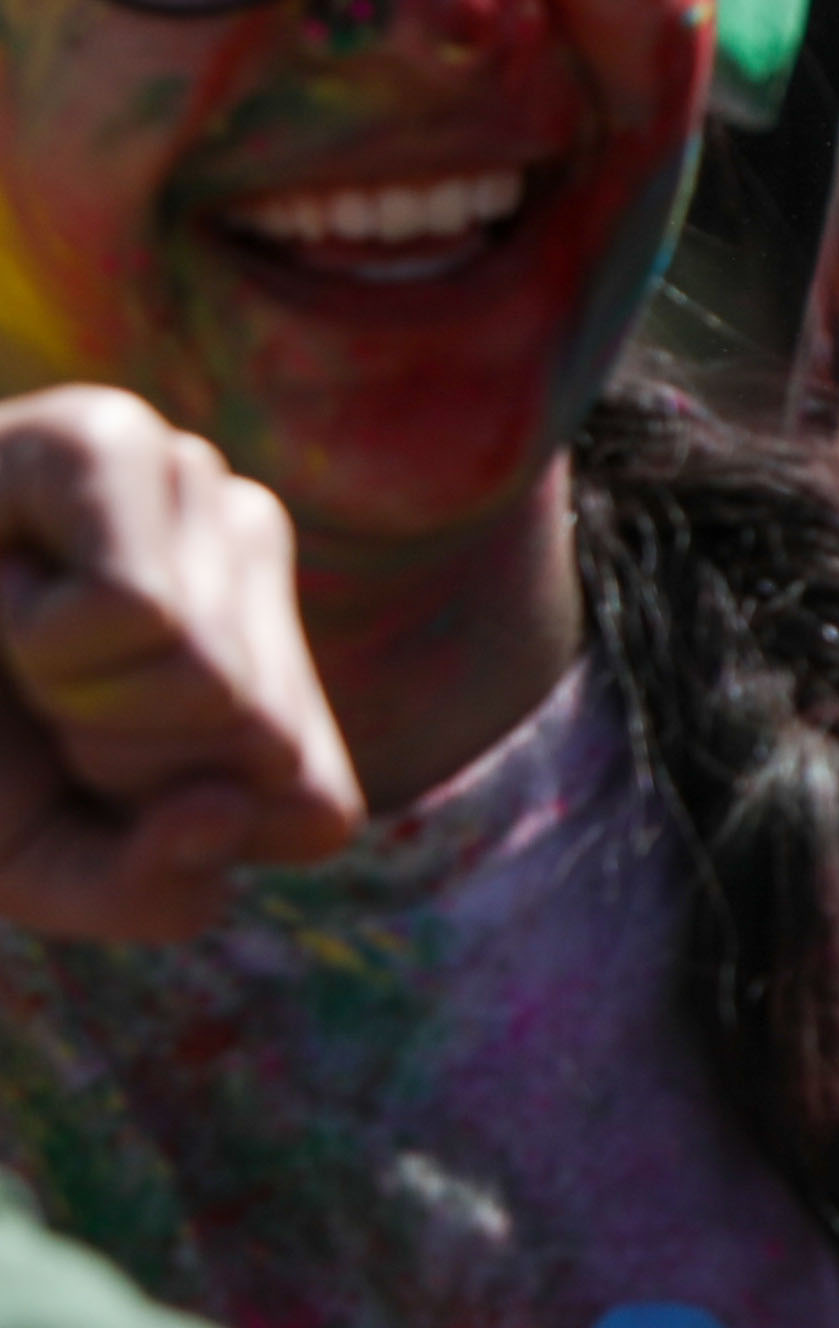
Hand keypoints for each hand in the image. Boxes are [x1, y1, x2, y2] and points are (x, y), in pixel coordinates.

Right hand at [0, 392, 358, 941]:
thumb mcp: (46, 866)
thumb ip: (152, 887)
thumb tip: (230, 813)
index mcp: (266, 656)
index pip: (317, 809)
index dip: (180, 831)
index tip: (87, 775)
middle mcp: (253, 555)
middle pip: (269, 748)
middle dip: (127, 765)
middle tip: (36, 699)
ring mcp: (198, 484)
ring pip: (209, 685)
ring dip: (78, 702)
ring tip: (10, 638)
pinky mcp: (110, 440)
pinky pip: (139, 612)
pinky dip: (46, 636)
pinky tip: (4, 582)